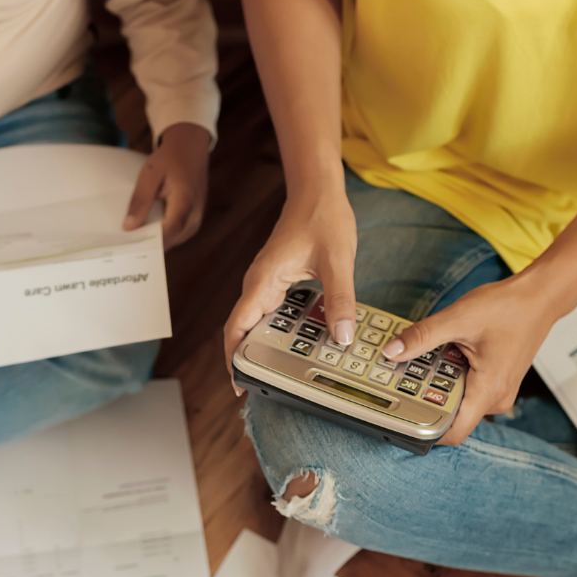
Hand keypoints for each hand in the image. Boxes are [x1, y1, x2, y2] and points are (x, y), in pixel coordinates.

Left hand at [123, 123, 210, 249]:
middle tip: (124, 243)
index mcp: (186, 201)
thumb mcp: (150, 174)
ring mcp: (195, 222)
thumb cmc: (170, 159)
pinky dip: (160, 236)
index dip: (148, 241)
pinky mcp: (192, 223)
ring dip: (153, 241)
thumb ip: (140, 200)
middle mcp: (195, 217)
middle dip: (147, 244)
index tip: (128, 244)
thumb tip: (128, 227)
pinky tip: (145, 230)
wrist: (190, 149)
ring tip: (133, 237)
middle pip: (169, 241)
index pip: (168, 231)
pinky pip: (174, 236)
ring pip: (171, 242)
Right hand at [225, 172, 355, 391]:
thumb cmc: (322, 217)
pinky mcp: (277, 282)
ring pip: (258, 323)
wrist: (318, 190)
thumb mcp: (337, 261)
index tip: (239, 382)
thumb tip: (343, 336)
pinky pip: (273, 313)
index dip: (233, 358)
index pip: (236, 327)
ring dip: (266, 347)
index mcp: (262, 281)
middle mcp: (258, 285)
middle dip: (250, 359)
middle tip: (266, 386)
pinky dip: (282, 331)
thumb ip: (340, 300)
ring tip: (284, 371)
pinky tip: (301, 342)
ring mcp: (266, 284)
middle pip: (243, 331)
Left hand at [380, 273, 561, 444]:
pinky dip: (451, 378)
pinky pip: (467, 391)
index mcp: (489, 390)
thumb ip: (423, 337)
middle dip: (425, 400)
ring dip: (438, 387)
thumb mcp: (459, 318)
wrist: (540, 297)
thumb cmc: (511, 307)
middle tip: (404, 379)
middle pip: (451, 417)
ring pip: (458, 403)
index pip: (453, 433)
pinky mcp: (495, 384)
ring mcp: (497, 393)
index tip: (401, 416)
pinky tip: (443, 358)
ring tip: (423, 364)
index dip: (425, 431)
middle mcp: (496, 398)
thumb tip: (393, 352)